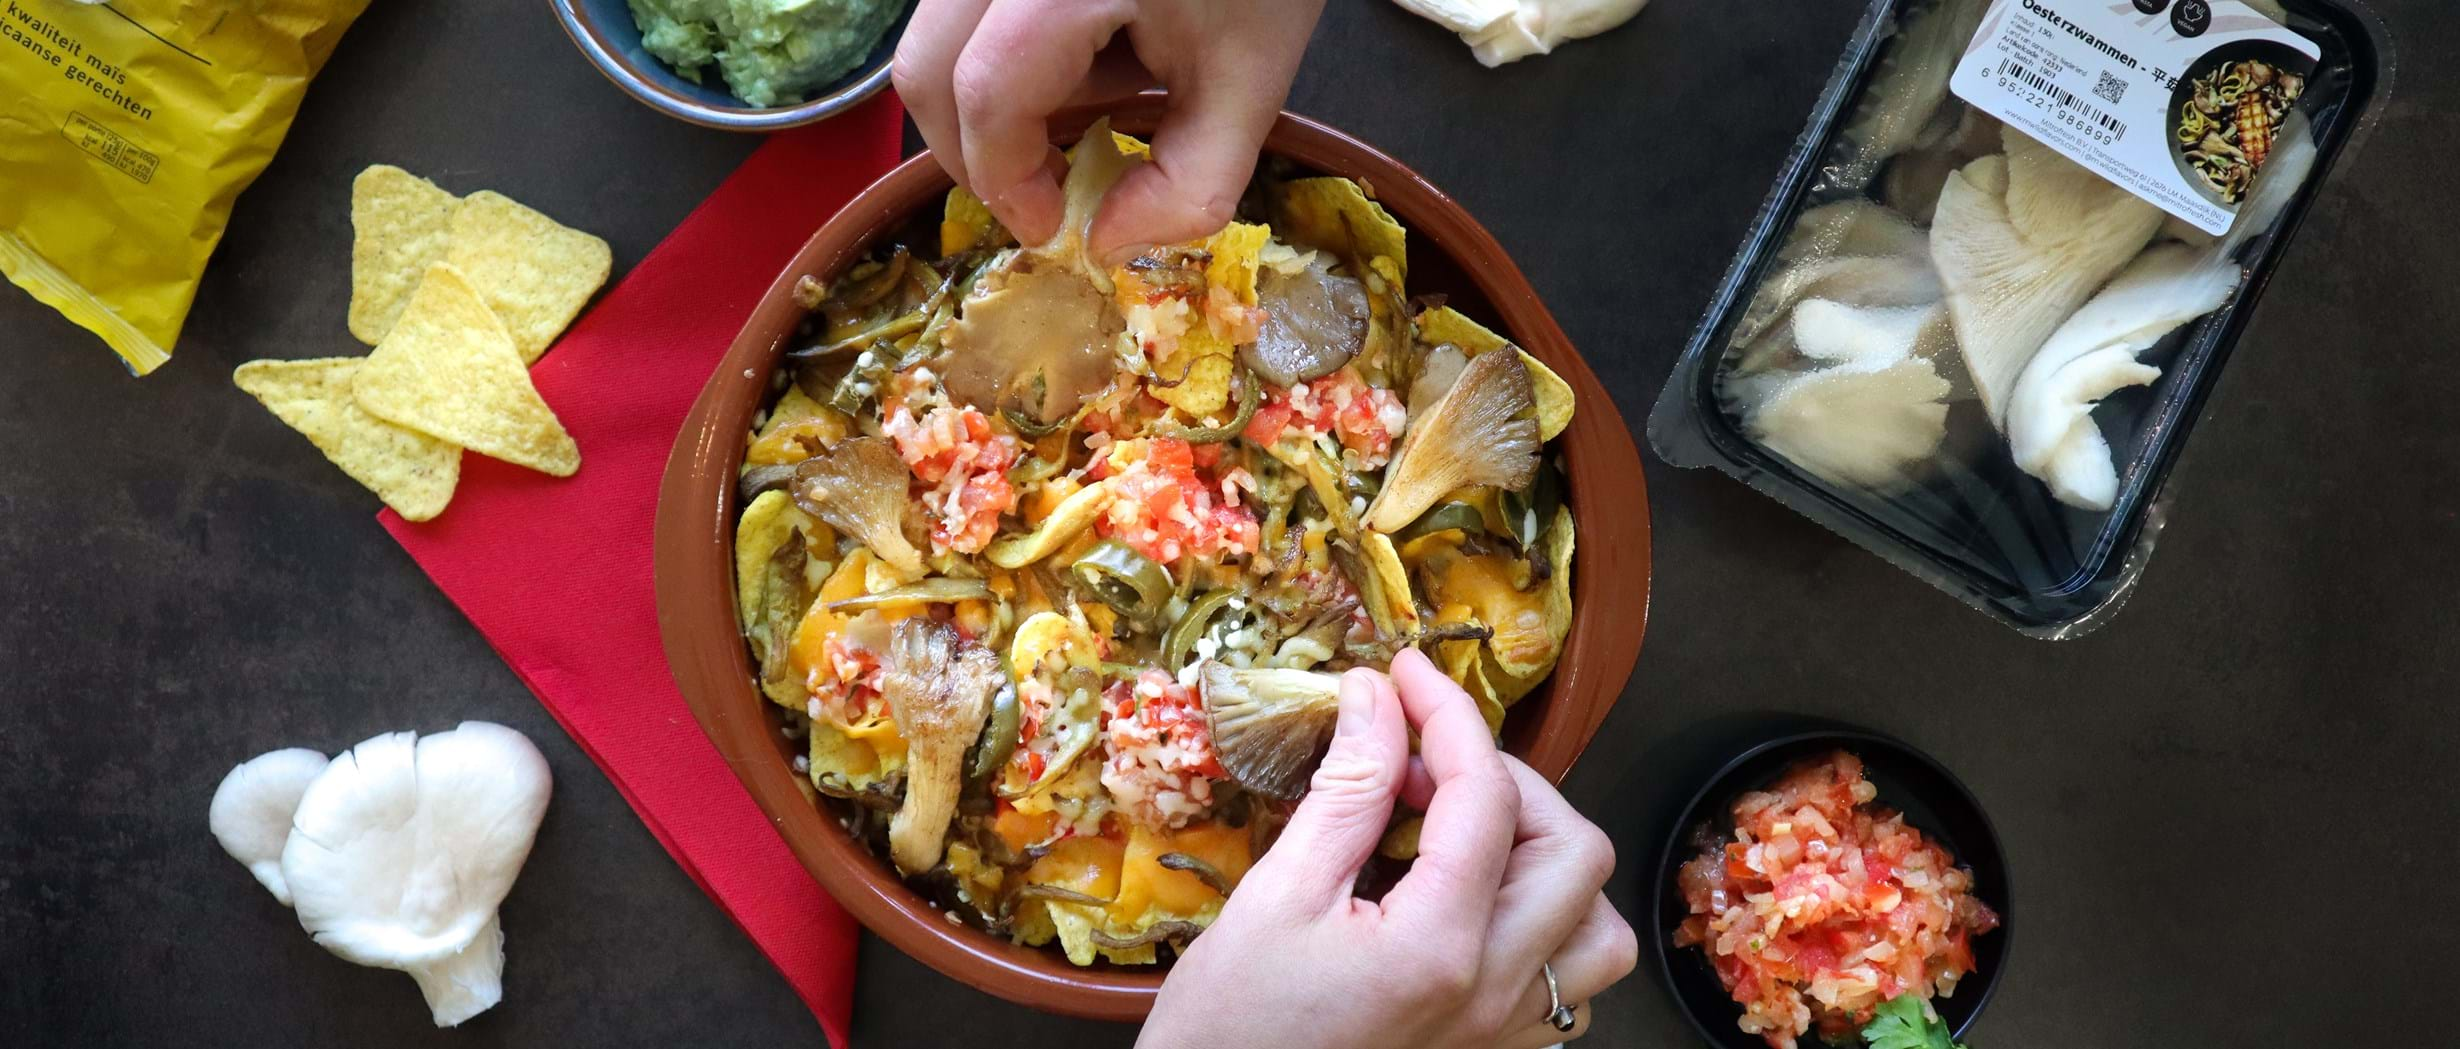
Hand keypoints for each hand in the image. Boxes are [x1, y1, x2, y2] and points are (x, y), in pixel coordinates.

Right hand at [893, 0, 1326, 258]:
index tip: (1051, 228)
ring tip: (1065, 121)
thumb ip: (1186, 184)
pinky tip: (1070, 63)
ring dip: (982, 98)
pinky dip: (994, 53)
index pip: (987, 93)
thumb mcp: (1248, 86)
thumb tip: (1101, 241)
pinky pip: (960, 10)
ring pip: (933, 34)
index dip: (1007, 181)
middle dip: (973, 149)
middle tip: (1036, 191)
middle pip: (926, 65)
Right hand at [1137, 649, 1638, 1048]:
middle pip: (1573, 852)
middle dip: (1511, 782)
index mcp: (1438, 947)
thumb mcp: (1276, 895)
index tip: (1402, 675)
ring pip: (1595, 929)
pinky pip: (1566, 986)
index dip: (1446, 715)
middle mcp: (1492, 994)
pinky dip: (1542, 929)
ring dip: (1545, 862)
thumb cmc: (1228, 1028)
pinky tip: (1472, 907)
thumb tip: (1375, 700)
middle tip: (1426, 764)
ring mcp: (1500, 1033)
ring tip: (1463, 837)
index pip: (1485, 794)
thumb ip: (1345, 792)